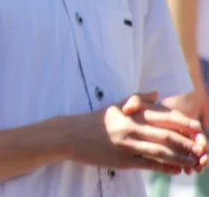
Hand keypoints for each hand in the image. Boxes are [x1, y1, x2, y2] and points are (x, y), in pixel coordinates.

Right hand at [69, 92, 207, 173]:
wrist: (70, 134)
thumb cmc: (95, 120)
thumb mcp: (116, 105)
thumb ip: (138, 99)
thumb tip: (157, 94)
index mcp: (132, 112)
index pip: (165, 117)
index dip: (185, 124)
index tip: (198, 130)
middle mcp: (131, 126)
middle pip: (168, 135)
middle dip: (188, 144)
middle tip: (202, 149)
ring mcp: (127, 143)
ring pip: (161, 152)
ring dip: (181, 158)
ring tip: (194, 163)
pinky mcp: (122, 159)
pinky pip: (149, 164)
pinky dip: (166, 168)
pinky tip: (177, 170)